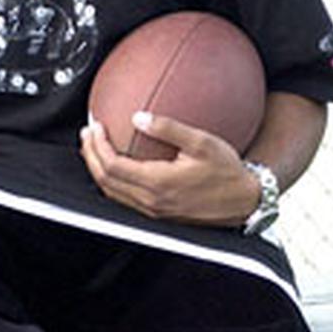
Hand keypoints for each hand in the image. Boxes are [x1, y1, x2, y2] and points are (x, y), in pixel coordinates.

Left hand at [79, 112, 259, 225]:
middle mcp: (152, 202)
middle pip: (106, 182)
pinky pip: (125, 198)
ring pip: (113, 193)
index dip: (98, 147)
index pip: (113, 167)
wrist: (245, 201)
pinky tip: (117, 164)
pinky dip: (113, 180)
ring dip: (99, 169)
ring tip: (94, 147)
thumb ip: (169, 129)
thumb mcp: (202, 142)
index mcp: (158, 184)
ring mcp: (154, 211)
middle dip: (91, 156)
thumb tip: (138, 117)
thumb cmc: (228, 171)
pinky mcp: (159, 214)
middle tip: (87, 133)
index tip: (95, 126)